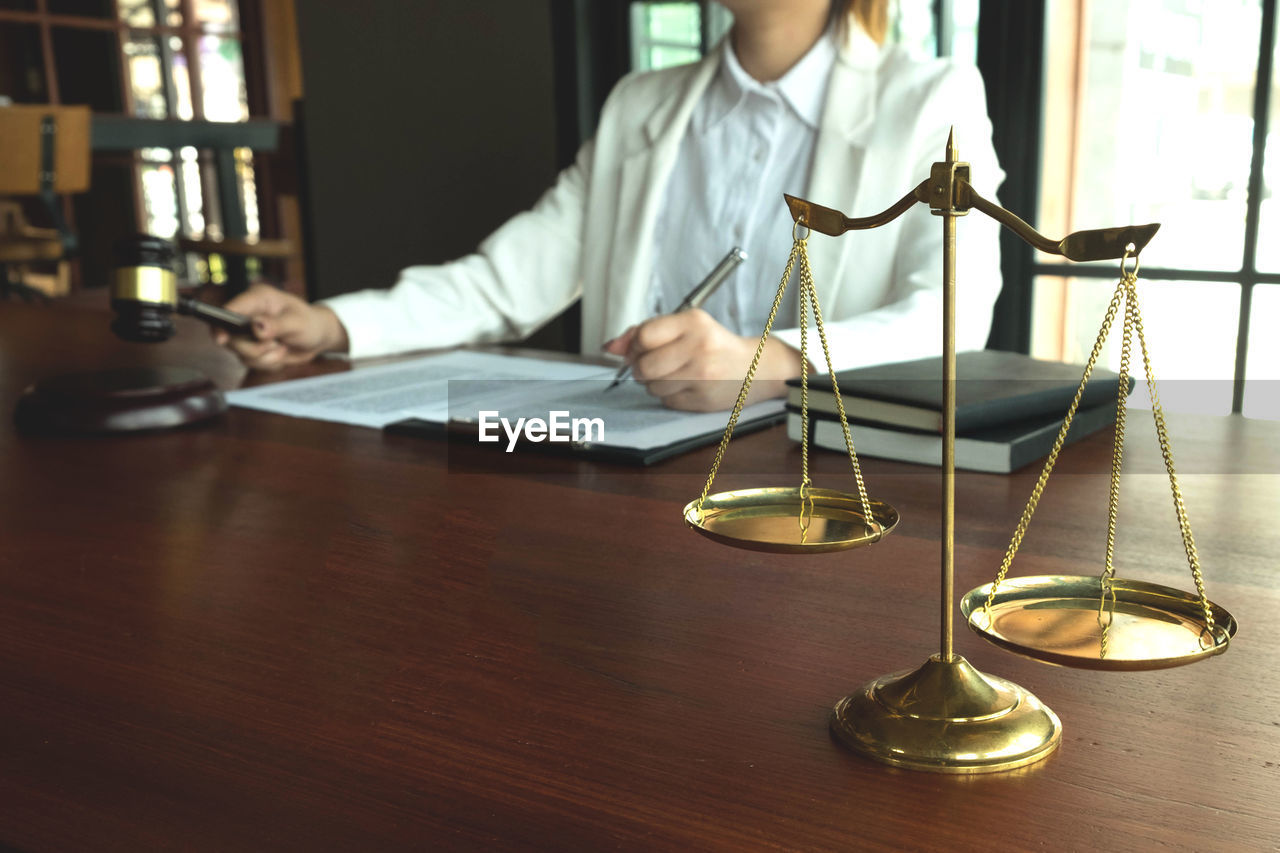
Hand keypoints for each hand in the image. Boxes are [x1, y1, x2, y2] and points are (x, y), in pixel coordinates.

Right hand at [213, 284, 348, 369]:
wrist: (317, 337)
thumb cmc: (310, 323)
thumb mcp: (298, 323)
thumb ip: (277, 324)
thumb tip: (256, 327)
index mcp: (257, 299)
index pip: (229, 309)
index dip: (221, 324)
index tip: (222, 339)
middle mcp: (248, 314)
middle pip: (231, 338)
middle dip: (254, 349)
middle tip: (276, 345)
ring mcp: (248, 333)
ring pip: (242, 354)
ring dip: (265, 357)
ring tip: (282, 347)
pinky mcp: (252, 347)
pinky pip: (252, 363)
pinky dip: (269, 363)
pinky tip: (281, 353)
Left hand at [602, 309, 804, 410]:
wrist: (755, 369)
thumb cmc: (714, 345)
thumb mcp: (685, 327)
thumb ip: (645, 332)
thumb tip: (611, 347)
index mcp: (693, 322)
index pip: (643, 336)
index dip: (634, 346)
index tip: (640, 349)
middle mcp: (699, 347)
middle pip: (643, 366)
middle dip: (641, 369)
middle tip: (655, 365)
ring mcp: (702, 376)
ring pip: (652, 387)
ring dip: (655, 384)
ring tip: (675, 375)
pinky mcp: (703, 400)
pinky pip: (666, 401)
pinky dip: (669, 396)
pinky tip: (686, 386)